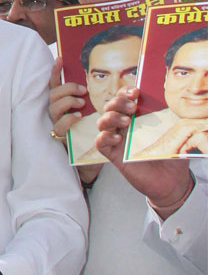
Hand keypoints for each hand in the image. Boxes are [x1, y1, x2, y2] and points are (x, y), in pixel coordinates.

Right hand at [48, 59, 85, 141]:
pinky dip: (69, 118)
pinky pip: (60, 125)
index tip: (60, 58)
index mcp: (60, 99)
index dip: (55, 70)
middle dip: (68, 89)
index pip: (54, 82)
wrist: (86, 144)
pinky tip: (79, 116)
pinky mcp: (59, 133)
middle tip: (83, 90)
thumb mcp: (87, 105)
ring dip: (69, 102)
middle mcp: (54, 108)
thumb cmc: (87, 121)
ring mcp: (55, 120)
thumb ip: (86, 94)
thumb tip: (93, 79)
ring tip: (82, 103)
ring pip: (54, 107)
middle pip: (53, 93)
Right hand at [95, 89, 197, 214]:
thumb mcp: (174, 135)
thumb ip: (170, 121)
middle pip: (110, 107)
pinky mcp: (114, 156)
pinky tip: (117, 138)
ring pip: (102, 122)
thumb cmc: (172, 157)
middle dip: (117, 102)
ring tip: (126, 121)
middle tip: (132, 107)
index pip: (124, 99)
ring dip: (110, 117)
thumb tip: (174, 109)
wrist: (171, 183)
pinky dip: (104, 137)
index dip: (125, 92)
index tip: (135, 91)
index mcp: (136, 118)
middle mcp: (124, 127)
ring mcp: (117, 140)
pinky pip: (100, 143)